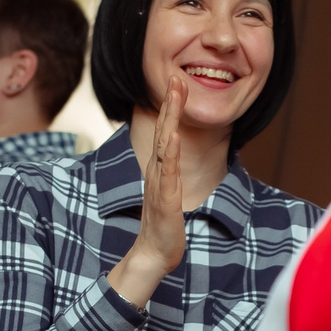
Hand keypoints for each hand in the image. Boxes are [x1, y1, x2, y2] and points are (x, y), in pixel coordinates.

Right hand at [106, 79, 188, 306]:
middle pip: (162, 130)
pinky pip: (167, 170)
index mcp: (159, 169)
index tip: (177, 85)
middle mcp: (156, 171)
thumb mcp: (169, 194)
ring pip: (164, 143)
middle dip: (170, 103)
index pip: (164, 132)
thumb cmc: (163, 227)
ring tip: (175, 95)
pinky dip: (169, 151)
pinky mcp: (165, 196)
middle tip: (176, 77)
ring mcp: (160, 182)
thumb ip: (169, 176)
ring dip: (170, 117)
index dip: (170, 109)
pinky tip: (172, 134)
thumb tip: (173, 164)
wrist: (153, 254)